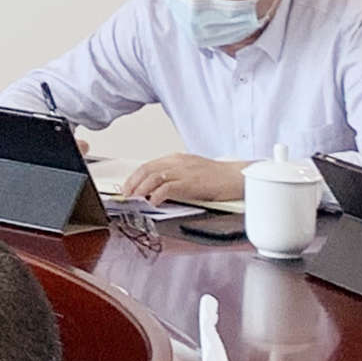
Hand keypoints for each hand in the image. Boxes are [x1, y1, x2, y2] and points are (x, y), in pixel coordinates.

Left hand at [123, 153, 247, 204]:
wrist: (235, 177)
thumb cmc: (217, 177)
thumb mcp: (191, 170)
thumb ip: (175, 174)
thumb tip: (157, 187)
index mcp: (176, 158)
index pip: (148, 165)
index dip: (134, 176)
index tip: (128, 186)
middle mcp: (177, 162)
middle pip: (147, 170)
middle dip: (132, 183)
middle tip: (126, 194)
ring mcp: (183, 172)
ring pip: (153, 177)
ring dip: (140, 189)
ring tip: (135, 199)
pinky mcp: (190, 183)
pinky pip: (167, 188)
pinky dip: (156, 195)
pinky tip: (152, 202)